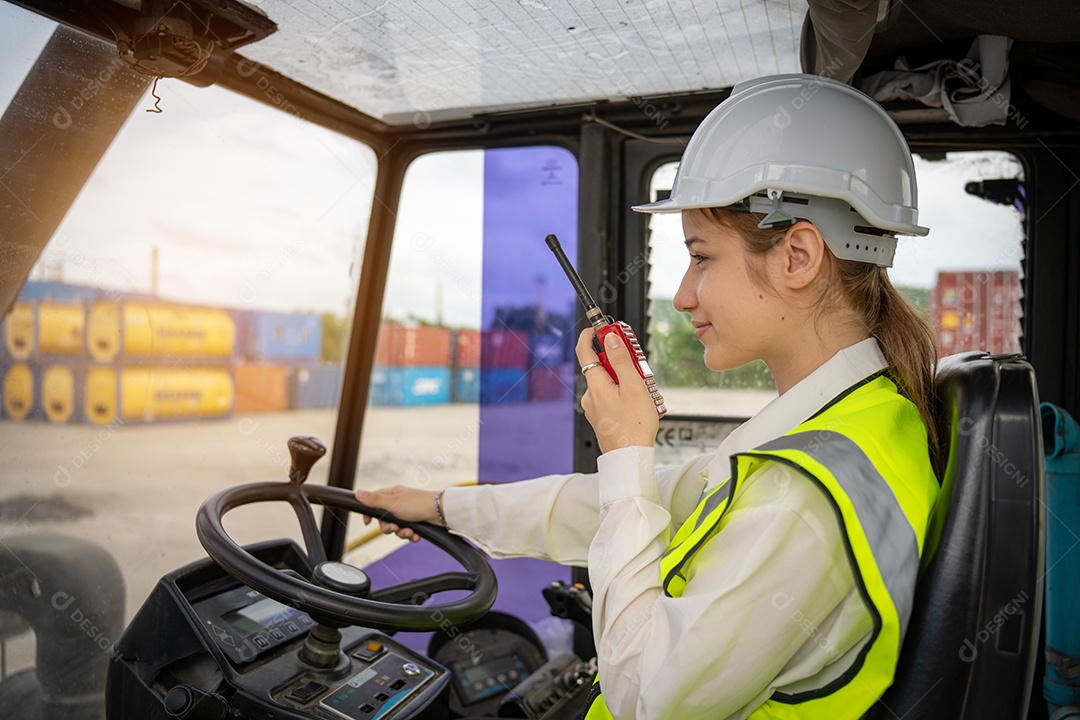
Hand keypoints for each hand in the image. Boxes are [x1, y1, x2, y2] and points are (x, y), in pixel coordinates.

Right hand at [355, 485, 437, 542]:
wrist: (442, 512)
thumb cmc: (419, 504)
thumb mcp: (393, 503)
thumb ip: (374, 501)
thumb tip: (357, 493)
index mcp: (392, 494)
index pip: (374, 502)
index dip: (370, 513)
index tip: (367, 523)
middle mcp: (399, 503)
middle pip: (384, 519)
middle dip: (389, 528)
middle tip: (395, 527)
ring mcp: (408, 513)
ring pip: (396, 528)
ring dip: (401, 533)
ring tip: (409, 532)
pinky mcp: (416, 522)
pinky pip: (407, 532)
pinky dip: (411, 535)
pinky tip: (415, 535)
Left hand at [576, 328, 659, 453]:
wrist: (630, 458)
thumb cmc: (634, 426)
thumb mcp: (633, 387)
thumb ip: (621, 360)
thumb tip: (610, 338)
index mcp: (596, 385)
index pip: (584, 350)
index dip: (590, 335)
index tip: (601, 327)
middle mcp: (590, 395)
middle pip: (602, 366)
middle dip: (619, 361)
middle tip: (638, 364)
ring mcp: (594, 407)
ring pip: (608, 382)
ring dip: (625, 379)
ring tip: (644, 390)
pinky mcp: (601, 417)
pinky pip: (610, 396)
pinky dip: (623, 393)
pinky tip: (638, 403)